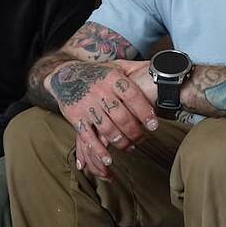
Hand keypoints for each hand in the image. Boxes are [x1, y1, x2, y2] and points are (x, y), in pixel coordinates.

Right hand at [48, 59, 157, 179]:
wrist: (65, 75)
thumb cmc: (97, 74)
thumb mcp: (116, 66)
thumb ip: (136, 70)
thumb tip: (160, 72)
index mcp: (112, 77)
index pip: (133, 96)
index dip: (145, 112)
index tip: (153, 126)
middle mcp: (100, 91)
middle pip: (122, 117)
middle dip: (135, 132)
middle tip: (141, 139)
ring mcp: (87, 104)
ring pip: (107, 129)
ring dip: (121, 142)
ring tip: (129, 146)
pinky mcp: (75, 117)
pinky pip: (88, 137)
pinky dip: (99, 151)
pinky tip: (109, 160)